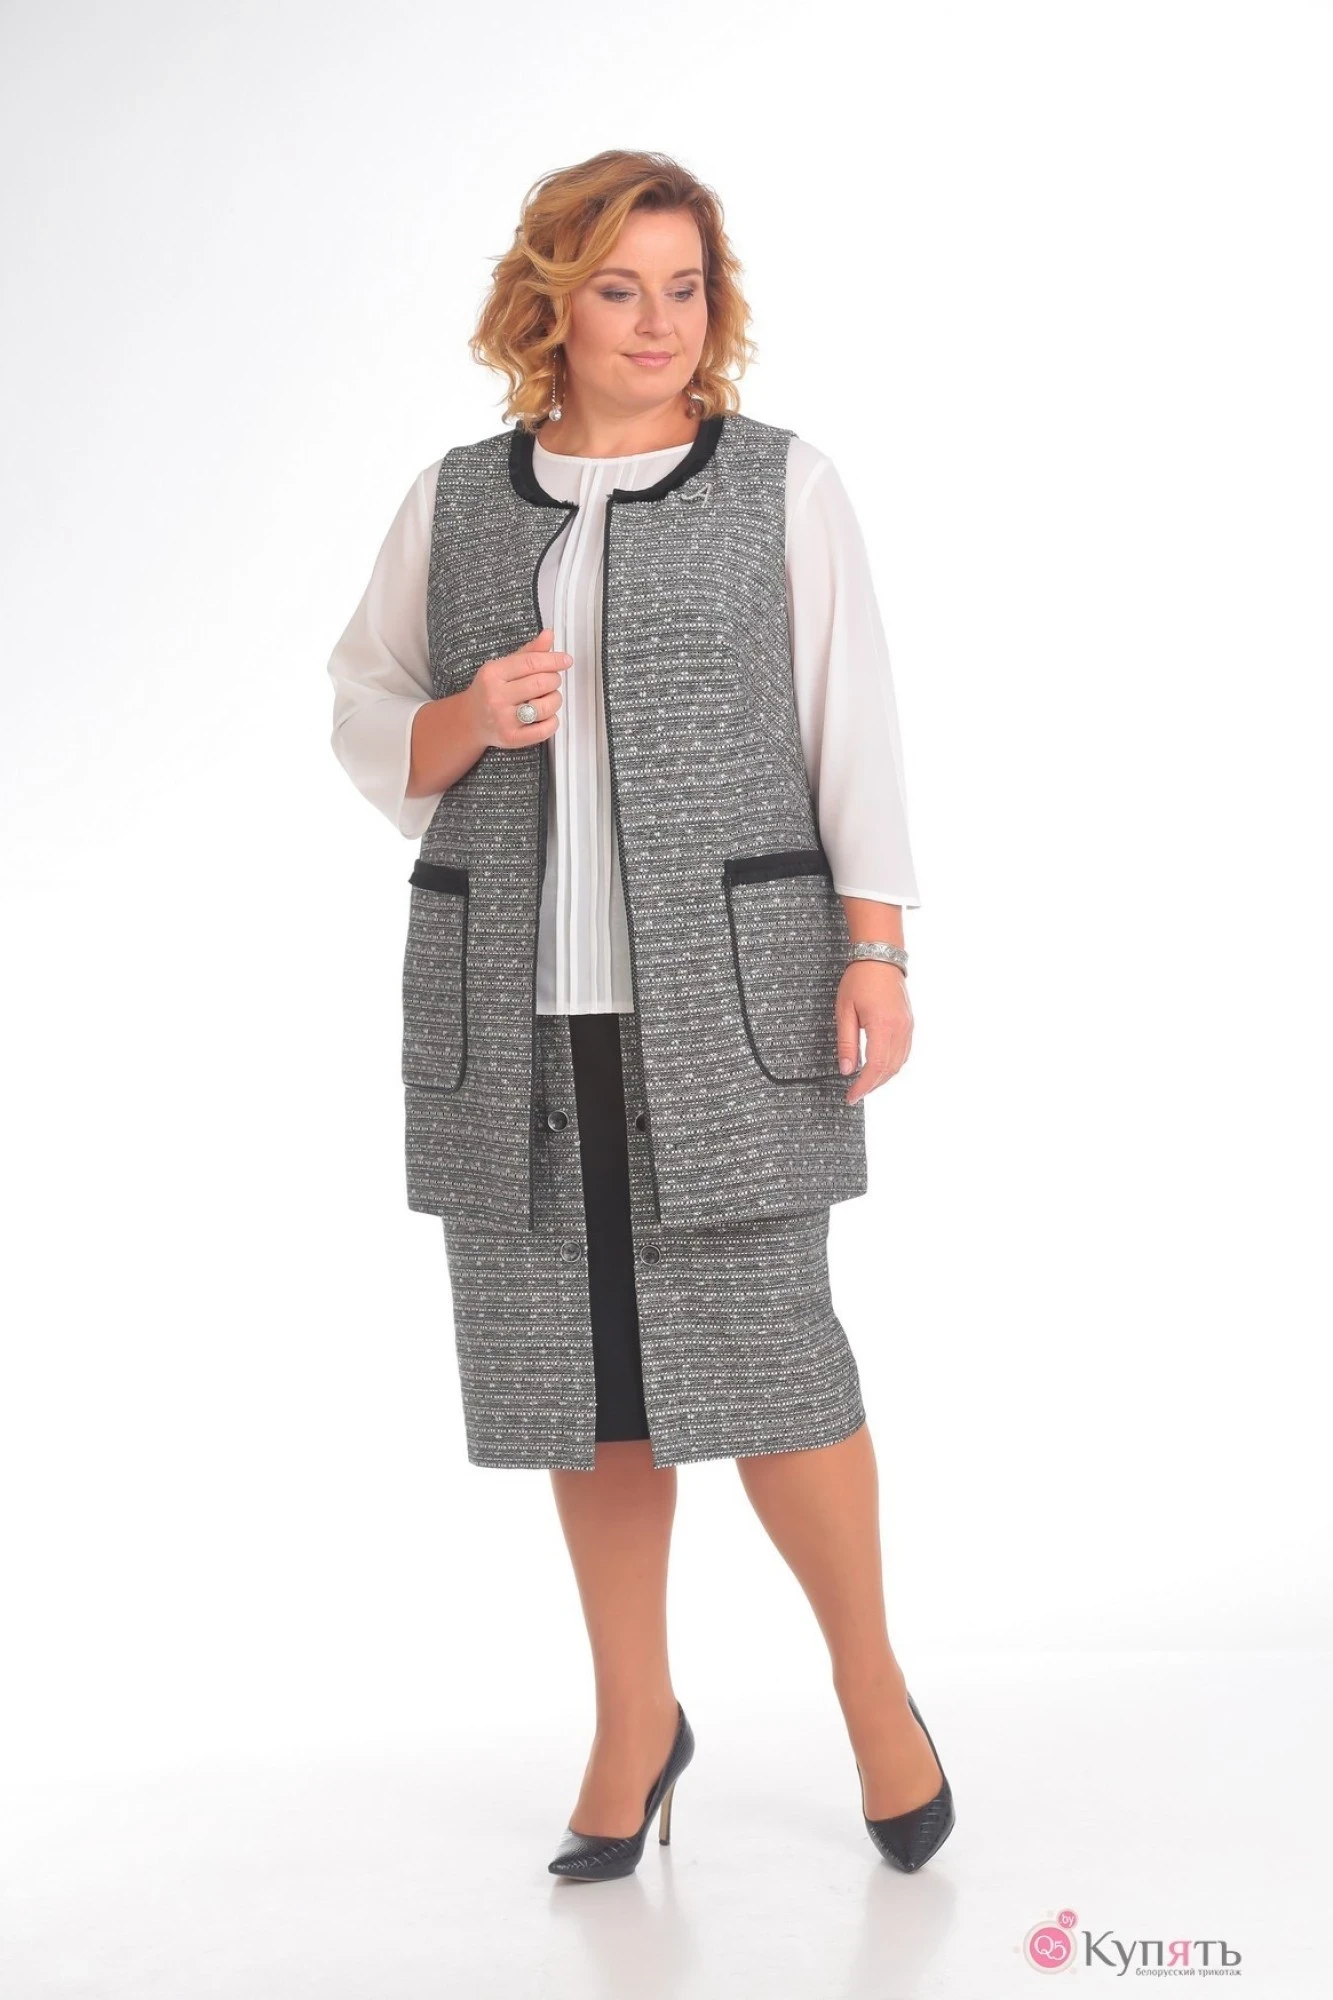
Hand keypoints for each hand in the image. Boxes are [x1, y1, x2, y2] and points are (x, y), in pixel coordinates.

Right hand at [463, 627, 572, 749]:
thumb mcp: (503, 668)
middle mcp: (496, 696)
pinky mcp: (512, 738)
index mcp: (493, 674)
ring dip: (554, 700)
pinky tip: (545, 716)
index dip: (554, 660)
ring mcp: (504, 719)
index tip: (566, 660)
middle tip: (551, 681)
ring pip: (547, 706)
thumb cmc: (489, 692)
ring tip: (546, 698)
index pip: (531, 663)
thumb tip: (548, 635)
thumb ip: (528, 653)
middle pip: (542, 683)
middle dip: (554, 680)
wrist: (470, 721)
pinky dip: (553, 721)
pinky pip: (546, 729)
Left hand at [835, 961, 912, 1103]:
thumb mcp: (844, 1011)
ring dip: (883, 1078)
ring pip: (899, 1063)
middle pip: (890, 1069)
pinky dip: (892, 1065)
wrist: (880, 957)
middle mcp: (900, 1029)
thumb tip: (846, 1070)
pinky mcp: (909, 1024)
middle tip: (854, 1094)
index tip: (851, 1097)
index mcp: (883, 1025)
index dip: (864, 1086)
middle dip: (872, 1085)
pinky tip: (879, 1068)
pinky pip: (904, 1052)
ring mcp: (908, 1027)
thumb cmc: (859, 980)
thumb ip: (846, 1043)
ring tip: (865, 1084)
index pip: (876, 1066)